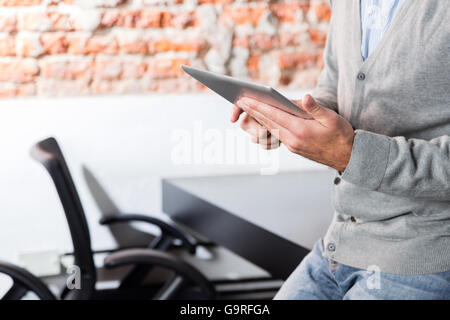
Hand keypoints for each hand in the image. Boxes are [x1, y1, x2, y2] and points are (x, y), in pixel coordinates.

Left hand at [234, 94, 355, 171]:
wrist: (348, 157)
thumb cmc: (342, 135)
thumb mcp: (332, 118)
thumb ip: (316, 108)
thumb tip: (304, 96)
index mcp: (300, 130)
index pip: (274, 115)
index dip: (258, 107)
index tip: (246, 100)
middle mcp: (293, 139)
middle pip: (268, 122)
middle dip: (253, 111)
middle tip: (240, 101)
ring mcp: (292, 145)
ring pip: (271, 129)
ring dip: (259, 119)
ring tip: (248, 109)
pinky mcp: (294, 148)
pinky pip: (277, 135)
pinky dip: (269, 126)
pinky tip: (264, 120)